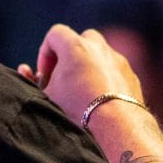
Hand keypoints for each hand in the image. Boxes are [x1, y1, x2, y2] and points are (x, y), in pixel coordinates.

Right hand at [28, 24, 145, 129]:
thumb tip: (30, 73)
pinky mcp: (131, 76)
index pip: (55, 34)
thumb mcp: (47, 96)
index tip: (45, 74)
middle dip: (70, 55)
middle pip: (81, 40)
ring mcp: (119, 60)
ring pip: (101, 54)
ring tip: (83, 90)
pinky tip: (101, 99)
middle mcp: (100, 48)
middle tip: (64, 77)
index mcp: (76, 47)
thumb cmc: (77, 112)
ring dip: (89, 66)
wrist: (117, 128)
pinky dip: (106, 79)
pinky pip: (115, 70)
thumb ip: (36, 81)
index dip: (46, 53)